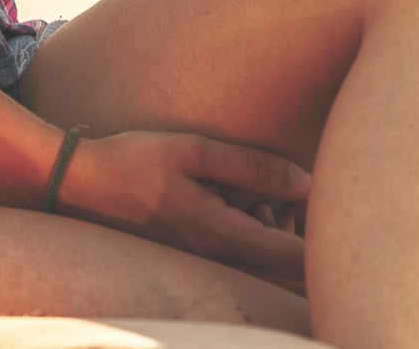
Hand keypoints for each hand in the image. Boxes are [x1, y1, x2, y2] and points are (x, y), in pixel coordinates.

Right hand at [54, 130, 312, 282]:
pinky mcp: (197, 255)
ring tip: (247, 188)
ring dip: (273, 228)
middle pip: (287, 267)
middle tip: (288, 189)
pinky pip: (242, 253)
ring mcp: (206, 261)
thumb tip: (307, 183)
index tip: (341, 212)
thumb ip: (252, 167)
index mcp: (223, 236)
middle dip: (299, 232)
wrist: (78, 184)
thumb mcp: (193, 151)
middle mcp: (219, 259)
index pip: (297, 261)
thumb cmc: (133, 161)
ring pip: (265, 259)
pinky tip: (227, 197)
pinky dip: (250, 227)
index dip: (330, 247)